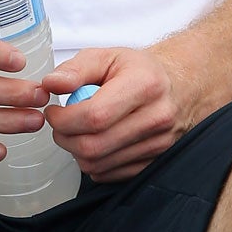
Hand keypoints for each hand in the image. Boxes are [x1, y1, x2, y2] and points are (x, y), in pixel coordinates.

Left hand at [42, 46, 203, 181]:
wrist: (180, 87)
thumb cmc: (140, 71)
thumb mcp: (107, 57)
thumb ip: (76, 69)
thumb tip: (51, 84)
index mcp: (145, 85)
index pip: (95, 116)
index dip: (64, 119)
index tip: (54, 111)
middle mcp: (157, 117)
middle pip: (94, 146)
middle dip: (65, 138)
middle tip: (60, 124)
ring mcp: (159, 144)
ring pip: (99, 164)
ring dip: (76, 152)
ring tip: (77, 131)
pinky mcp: (155, 162)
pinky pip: (110, 175)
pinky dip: (93, 163)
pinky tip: (96, 142)